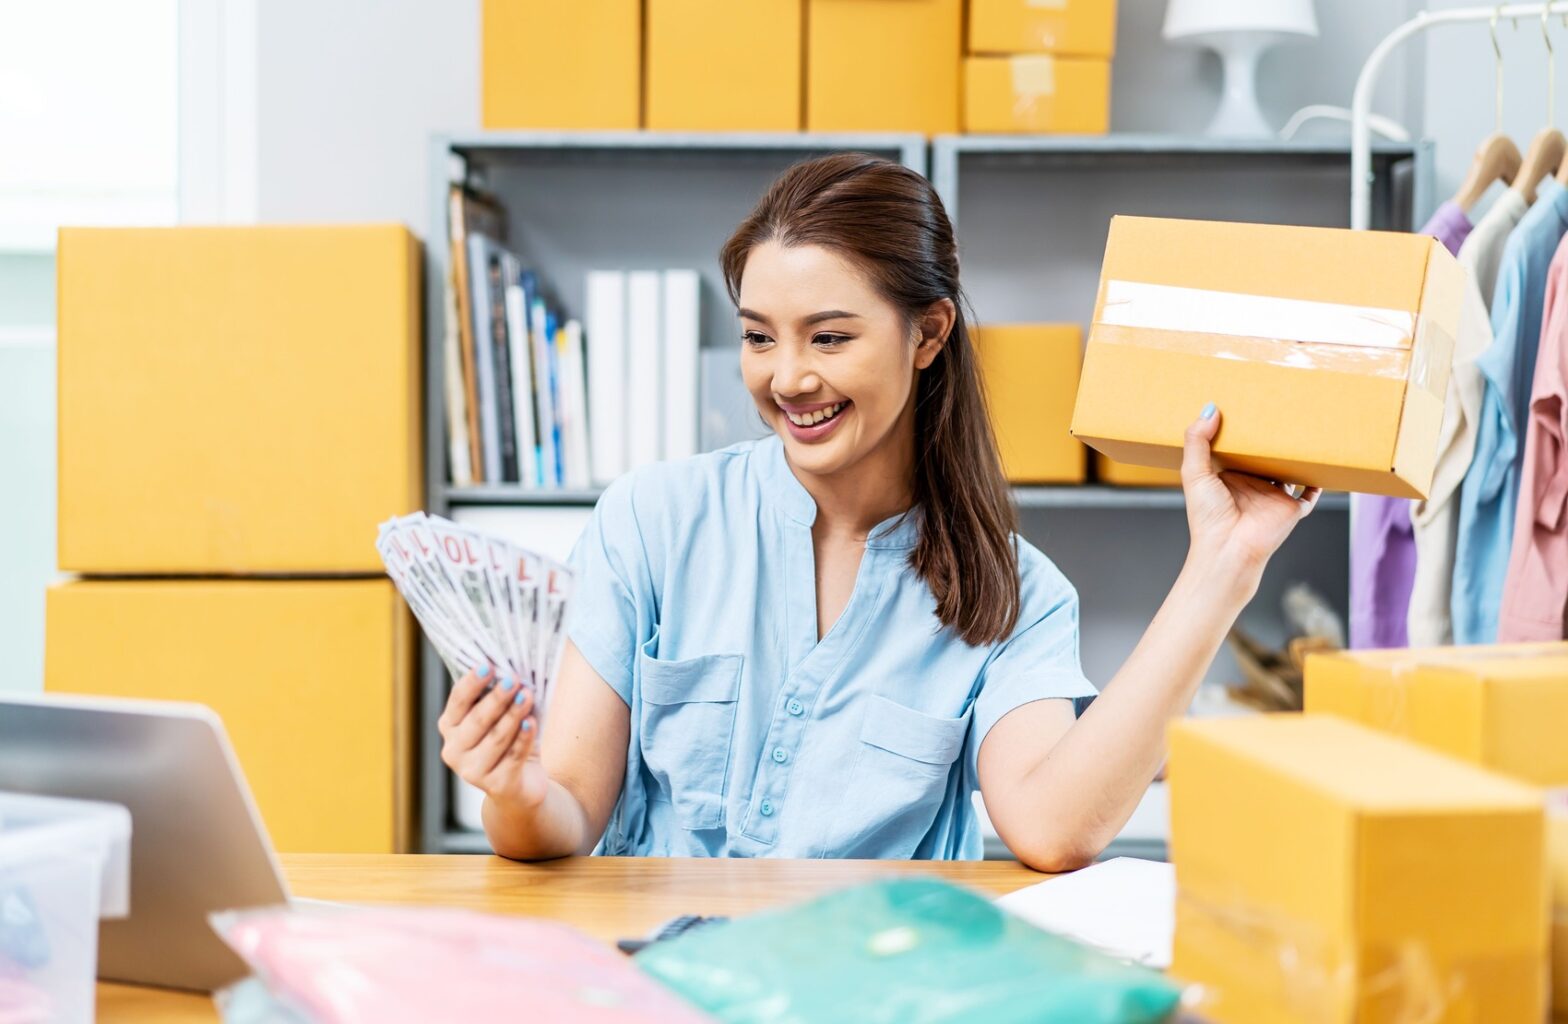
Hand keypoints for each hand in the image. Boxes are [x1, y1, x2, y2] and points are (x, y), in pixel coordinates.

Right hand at [438, 665, 547, 813]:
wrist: (521, 785)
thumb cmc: (508, 741)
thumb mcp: (501, 717)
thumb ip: (501, 696)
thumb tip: (513, 670)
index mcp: (449, 727)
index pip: (458, 701)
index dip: (472, 683)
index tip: (488, 665)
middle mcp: (454, 750)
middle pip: (477, 720)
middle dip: (497, 698)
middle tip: (513, 679)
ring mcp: (471, 772)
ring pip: (496, 738)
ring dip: (513, 715)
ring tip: (528, 696)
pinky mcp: (496, 785)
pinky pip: (513, 757)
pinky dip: (523, 738)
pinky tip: (531, 722)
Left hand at [1180, 404, 1320, 579]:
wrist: (1229, 549)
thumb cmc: (1207, 517)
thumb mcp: (1194, 473)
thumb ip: (1197, 441)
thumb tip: (1210, 408)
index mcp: (1228, 477)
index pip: (1238, 449)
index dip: (1241, 433)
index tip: (1245, 408)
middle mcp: (1252, 486)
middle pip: (1265, 457)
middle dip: (1271, 440)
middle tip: (1278, 412)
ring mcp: (1273, 496)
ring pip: (1288, 470)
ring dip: (1295, 455)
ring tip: (1303, 430)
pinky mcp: (1292, 508)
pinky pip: (1310, 492)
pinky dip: (1316, 479)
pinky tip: (1321, 462)